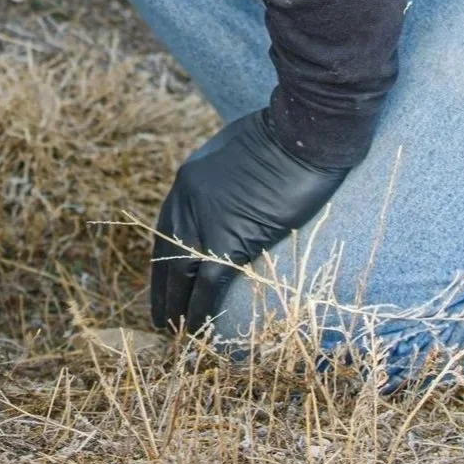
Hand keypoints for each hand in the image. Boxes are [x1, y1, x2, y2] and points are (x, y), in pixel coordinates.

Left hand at [150, 107, 349, 333]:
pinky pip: (208, 282)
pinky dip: (200, 308)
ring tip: (173, 331)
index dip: (164, 256)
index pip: (166, 227)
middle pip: (165, 253)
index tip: (163, 278)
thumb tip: (231, 196)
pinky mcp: (230, 239)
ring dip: (175, 304)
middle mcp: (187, 201)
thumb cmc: (283, 135)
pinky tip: (197, 329)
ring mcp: (205, 220)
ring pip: (180, 273)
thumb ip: (226, 176)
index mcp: (188, 179)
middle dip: (162, 287)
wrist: (303, 133)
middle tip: (160, 316)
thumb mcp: (238, 149)